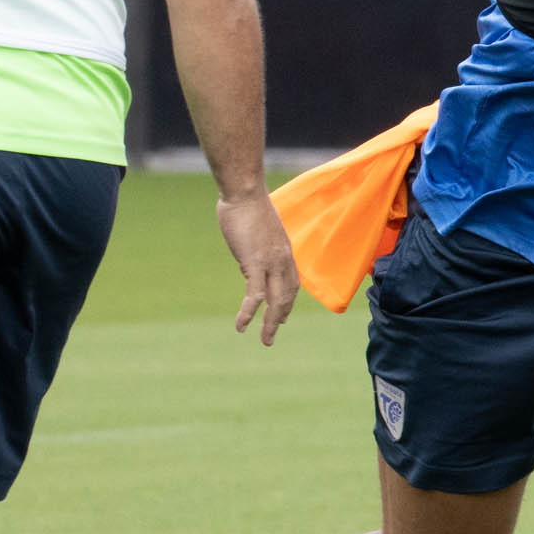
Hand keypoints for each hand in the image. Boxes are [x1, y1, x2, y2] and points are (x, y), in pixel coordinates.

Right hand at [216, 190, 298, 345]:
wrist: (244, 192)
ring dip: (271, 324)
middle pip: (287, 296)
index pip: (292, 282)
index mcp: (284, 251)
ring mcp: (271, 262)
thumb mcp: (258, 230)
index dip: (288, 301)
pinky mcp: (255, 263)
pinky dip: (248, 313)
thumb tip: (249, 259)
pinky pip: (255, 296)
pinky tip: (241, 326)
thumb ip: (257, 246)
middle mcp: (283, 259)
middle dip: (281, 317)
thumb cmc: (247, 205)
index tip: (283, 315)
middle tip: (272, 335)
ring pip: (276, 301)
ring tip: (265, 341)